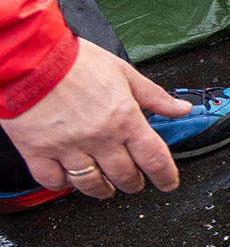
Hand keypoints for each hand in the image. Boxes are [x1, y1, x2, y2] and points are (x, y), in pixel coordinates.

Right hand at [0, 39, 186, 197]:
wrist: (30, 57)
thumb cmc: (73, 61)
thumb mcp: (123, 72)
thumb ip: (154, 96)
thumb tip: (181, 108)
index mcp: (124, 119)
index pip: (154, 159)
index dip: (166, 176)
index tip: (168, 183)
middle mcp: (99, 137)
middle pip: (124, 176)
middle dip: (133, 183)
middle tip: (134, 181)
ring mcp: (68, 147)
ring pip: (91, 183)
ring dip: (102, 189)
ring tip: (106, 187)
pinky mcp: (37, 150)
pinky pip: (53, 180)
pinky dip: (64, 184)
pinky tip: (69, 179)